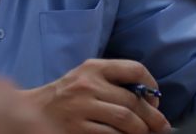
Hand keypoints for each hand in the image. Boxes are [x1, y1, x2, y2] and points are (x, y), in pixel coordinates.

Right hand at [23, 58, 169, 133]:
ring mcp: (82, 107)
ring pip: (126, 119)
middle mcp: (88, 84)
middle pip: (133, 100)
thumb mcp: (86, 78)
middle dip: (153, 116)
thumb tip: (148, 98)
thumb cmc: (66, 96)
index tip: (155, 100)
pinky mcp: (78, 128)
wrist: (34, 111)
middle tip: (161, 126)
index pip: (133, 69)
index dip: (151, 85)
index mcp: (94, 67)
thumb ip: (112, 81)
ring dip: (142, 130)